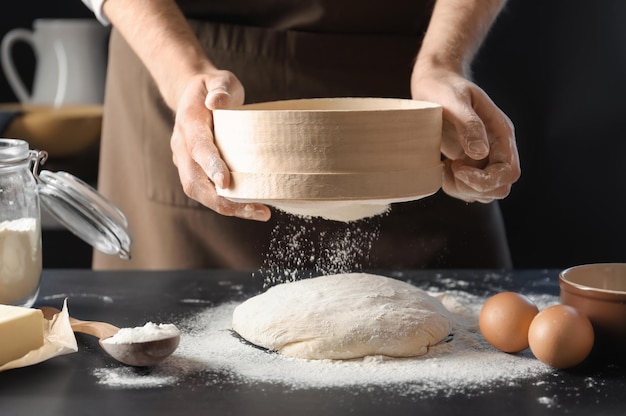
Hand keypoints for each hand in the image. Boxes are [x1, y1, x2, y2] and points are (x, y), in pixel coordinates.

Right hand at [170, 69, 270, 220]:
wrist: (192, 95)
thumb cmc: (212, 88)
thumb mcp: (219, 79)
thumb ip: (220, 88)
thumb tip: (218, 101)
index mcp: (189, 123)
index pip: (198, 148)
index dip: (211, 166)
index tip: (226, 182)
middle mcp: (182, 146)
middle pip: (194, 181)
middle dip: (221, 199)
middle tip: (254, 209)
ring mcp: (185, 161)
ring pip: (198, 191)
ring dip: (226, 206)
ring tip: (259, 212)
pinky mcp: (193, 170)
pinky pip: (206, 191)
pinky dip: (227, 202)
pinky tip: (252, 207)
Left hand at [411, 68, 519, 202]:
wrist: (434, 84)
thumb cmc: (445, 88)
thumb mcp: (455, 100)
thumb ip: (469, 125)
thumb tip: (481, 153)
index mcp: (501, 135)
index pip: (509, 172)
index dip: (486, 179)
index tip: (457, 167)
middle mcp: (496, 150)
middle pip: (500, 188)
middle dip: (474, 188)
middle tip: (451, 169)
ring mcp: (482, 158)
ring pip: (483, 193)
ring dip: (462, 190)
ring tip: (444, 167)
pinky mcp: (467, 163)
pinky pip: (468, 189)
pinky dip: (454, 187)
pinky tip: (441, 168)